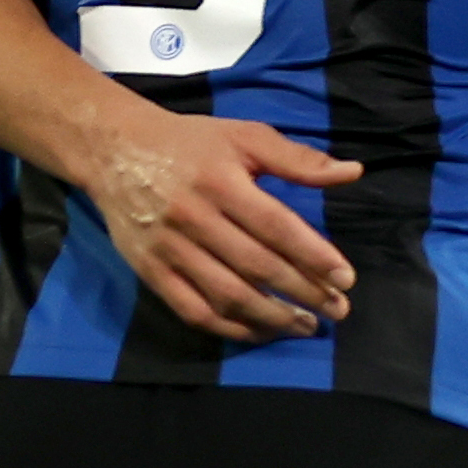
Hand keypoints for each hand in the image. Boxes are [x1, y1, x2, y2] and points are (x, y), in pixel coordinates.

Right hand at [72, 103, 363, 343]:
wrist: (115, 150)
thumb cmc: (191, 142)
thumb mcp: (245, 136)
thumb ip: (298, 159)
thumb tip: (353, 172)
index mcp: (221, 182)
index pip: (275, 227)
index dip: (313, 256)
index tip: (345, 279)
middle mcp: (194, 218)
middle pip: (256, 266)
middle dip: (302, 292)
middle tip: (338, 310)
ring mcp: (169, 249)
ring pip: (226, 295)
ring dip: (271, 317)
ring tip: (306, 325)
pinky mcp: (150, 272)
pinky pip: (193, 310)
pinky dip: (229, 328)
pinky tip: (260, 331)